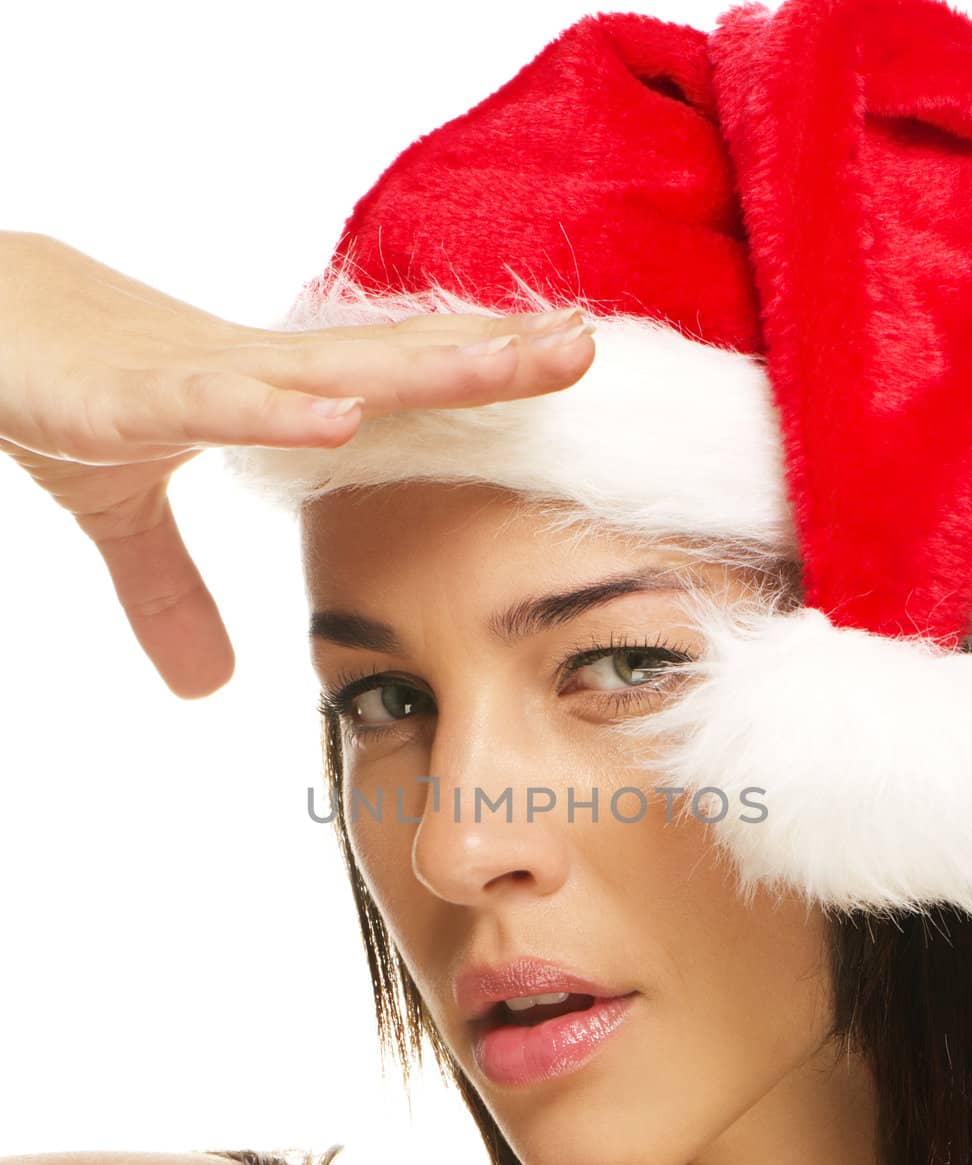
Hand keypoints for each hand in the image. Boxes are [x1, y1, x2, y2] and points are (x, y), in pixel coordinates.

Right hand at [0, 231, 593, 696]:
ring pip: (329, 369)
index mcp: (265, 393)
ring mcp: (198, 377)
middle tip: (588, 342)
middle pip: (392, 363)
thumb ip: (170, 590)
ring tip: (516, 358)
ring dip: (424, 366)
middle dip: (490, 356)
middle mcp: (253, 373)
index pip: (390, 382)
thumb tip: (203, 685)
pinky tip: (341, 415)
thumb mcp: (120, 511)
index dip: (474, 376)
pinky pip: (215, 403)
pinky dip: (274, 410)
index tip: (564, 368)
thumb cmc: (52, 387)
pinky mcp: (130, 395)